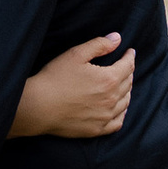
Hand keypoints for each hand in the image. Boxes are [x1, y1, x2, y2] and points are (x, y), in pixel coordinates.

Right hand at [10, 32, 133, 138]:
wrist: (38, 107)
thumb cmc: (54, 78)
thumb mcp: (75, 54)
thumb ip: (99, 45)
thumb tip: (117, 39)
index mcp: (109, 79)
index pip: (128, 66)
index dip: (129, 56)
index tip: (129, 52)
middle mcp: (111, 99)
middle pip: (128, 83)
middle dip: (128, 72)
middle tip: (125, 66)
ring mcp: (105, 116)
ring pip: (125, 102)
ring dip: (127, 91)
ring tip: (124, 84)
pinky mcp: (96, 129)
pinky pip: (118, 122)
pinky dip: (122, 113)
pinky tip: (120, 108)